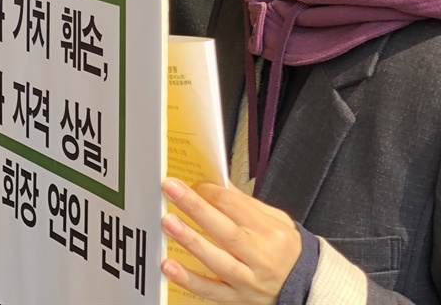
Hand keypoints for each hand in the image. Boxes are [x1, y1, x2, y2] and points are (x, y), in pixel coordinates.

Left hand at [160, 177, 301, 303]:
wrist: (307, 287)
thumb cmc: (287, 250)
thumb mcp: (277, 221)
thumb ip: (246, 203)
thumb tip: (217, 182)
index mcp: (270, 233)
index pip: (237, 208)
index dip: (210, 192)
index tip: (191, 183)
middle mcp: (260, 258)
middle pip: (226, 231)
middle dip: (196, 208)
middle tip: (171, 189)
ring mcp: (248, 281)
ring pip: (217, 261)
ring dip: (190, 241)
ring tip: (168, 223)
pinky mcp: (237, 299)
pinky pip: (211, 292)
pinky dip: (189, 280)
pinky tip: (169, 266)